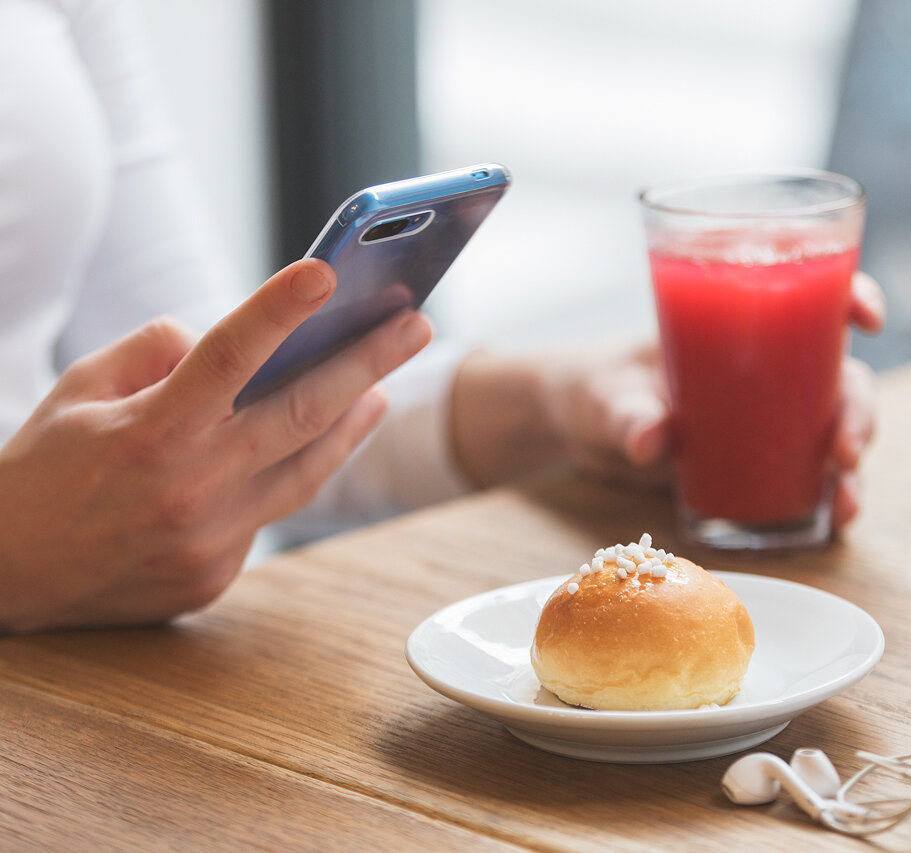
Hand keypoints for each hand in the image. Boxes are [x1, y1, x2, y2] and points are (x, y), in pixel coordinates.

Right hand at [0, 259, 431, 632]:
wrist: (1, 580)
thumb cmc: (42, 469)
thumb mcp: (79, 389)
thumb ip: (159, 351)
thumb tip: (235, 338)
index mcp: (150, 431)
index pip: (229, 355)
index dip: (280, 308)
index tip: (327, 270)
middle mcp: (190, 488)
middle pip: (303, 413)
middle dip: (368, 362)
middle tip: (414, 324)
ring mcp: (209, 540)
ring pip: (307, 471)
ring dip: (353, 424)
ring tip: (382, 386)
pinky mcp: (215, 575)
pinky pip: (268, 513)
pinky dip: (288, 474)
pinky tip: (308, 446)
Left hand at [454, 272, 884, 526]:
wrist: (583, 428)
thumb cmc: (597, 386)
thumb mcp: (606, 397)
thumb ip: (627, 416)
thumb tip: (648, 442)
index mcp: (739, 324)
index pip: (811, 294)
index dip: (853, 295)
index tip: (869, 317)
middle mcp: (767, 366)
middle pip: (840, 373)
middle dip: (858, 409)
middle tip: (843, 451)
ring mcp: (769, 415)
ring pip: (835, 426)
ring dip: (853, 462)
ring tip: (844, 503)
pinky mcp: (760, 459)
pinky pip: (811, 473)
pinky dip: (831, 494)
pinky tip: (835, 519)